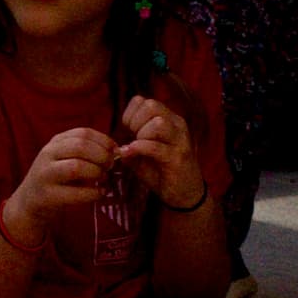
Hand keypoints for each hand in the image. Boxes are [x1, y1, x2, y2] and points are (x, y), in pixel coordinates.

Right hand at [0, 127, 117, 254]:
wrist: (29, 203)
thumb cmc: (56, 179)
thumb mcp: (66, 158)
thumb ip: (87, 152)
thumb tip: (117, 150)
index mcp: (55, 142)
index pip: (83, 133)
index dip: (103, 141)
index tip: (115, 151)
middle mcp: (48, 154)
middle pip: (80, 147)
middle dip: (101, 156)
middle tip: (110, 166)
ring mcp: (45, 175)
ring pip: (76, 167)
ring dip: (96, 172)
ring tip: (103, 178)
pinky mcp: (47, 196)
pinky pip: (74, 193)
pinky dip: (92, 193)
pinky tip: (99, 193)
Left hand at [116, 95, 206, 212]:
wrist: (184, 195)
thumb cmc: (161, 173)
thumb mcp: (141, 156)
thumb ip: (128, 145)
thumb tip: (113, 143)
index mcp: (168, 119)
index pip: (144, 101)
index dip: (130, 114)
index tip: (127, 131)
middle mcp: (176, 125)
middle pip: (151, 106)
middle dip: (134, 122)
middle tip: (131, 138)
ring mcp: (180, 140)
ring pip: (158, 122)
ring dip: (140, 134)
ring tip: (136, 147)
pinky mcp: (178, 157)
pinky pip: (156, 146)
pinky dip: (139, 149)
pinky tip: (130, 154)